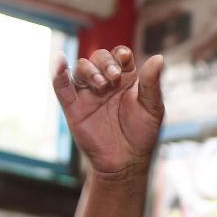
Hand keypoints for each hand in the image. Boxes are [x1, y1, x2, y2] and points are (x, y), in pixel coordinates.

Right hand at [52, 46, 164, 177]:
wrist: (126, 161)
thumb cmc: (142, 134)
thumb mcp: (152, 108)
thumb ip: (152, 83)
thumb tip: (159, 57)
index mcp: (127, 79)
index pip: (120, 56)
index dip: (120, 54)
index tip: (124, 59)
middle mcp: (106, 82)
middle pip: (99, 57)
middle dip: (105, 62)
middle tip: (114, 77)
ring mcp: (88, 93)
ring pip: (81, 68)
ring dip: (89, 70)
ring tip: (102, 84)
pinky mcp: (73, 107)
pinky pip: (61, 86)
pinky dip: (57, 72)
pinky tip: (59, 60)